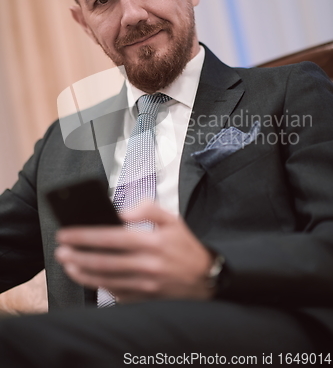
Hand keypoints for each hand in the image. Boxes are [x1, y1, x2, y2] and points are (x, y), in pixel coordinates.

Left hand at [55, 203, 214, 302]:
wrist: (205, 278)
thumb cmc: (186, 247)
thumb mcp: (173, 220)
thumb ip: (148, 209)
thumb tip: (122, 212)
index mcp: (152, 242)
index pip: (111, 237)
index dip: (85, 236)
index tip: (67, 233)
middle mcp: (147, 265)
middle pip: (103, 261)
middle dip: (77, 255)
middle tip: (60, 250)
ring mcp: (145, 285)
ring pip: (105, 280)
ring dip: (82, 273)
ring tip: (68, 264)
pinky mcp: (144, 299)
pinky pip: (116, 294)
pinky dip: (99, 286)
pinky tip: (88, 277)